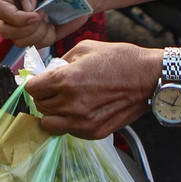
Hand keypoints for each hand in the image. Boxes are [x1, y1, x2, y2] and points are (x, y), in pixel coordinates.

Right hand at [0, 0, 89, 48]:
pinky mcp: (34, 36)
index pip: (0, 10)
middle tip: (44, 15)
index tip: (35, 14)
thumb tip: (24, 7)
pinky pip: (35, 46)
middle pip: (5, 30)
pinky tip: (52, 25)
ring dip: (38, 32)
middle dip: (28, 27)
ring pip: (19, 41)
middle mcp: (12, 10)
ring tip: (48, 18)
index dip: (16, 16)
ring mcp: (22, 25)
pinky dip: (46, 37)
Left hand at [21, 40, 159, 138]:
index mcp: (66, 80)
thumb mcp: (85, 49)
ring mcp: (82, 122)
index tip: (40, 82)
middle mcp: (71, 104)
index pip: (32, 89)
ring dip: (52, 112)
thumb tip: (48, 72)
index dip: (35, 83)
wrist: (148, 78)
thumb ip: (61, 61)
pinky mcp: (93, 132)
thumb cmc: (120, 60)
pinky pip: (68, 131)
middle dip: (44, 96)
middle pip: (40, 106)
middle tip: (54, 89)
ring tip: (64, 102)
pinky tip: (80, 110)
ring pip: (50, 123)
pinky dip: (69, 122)